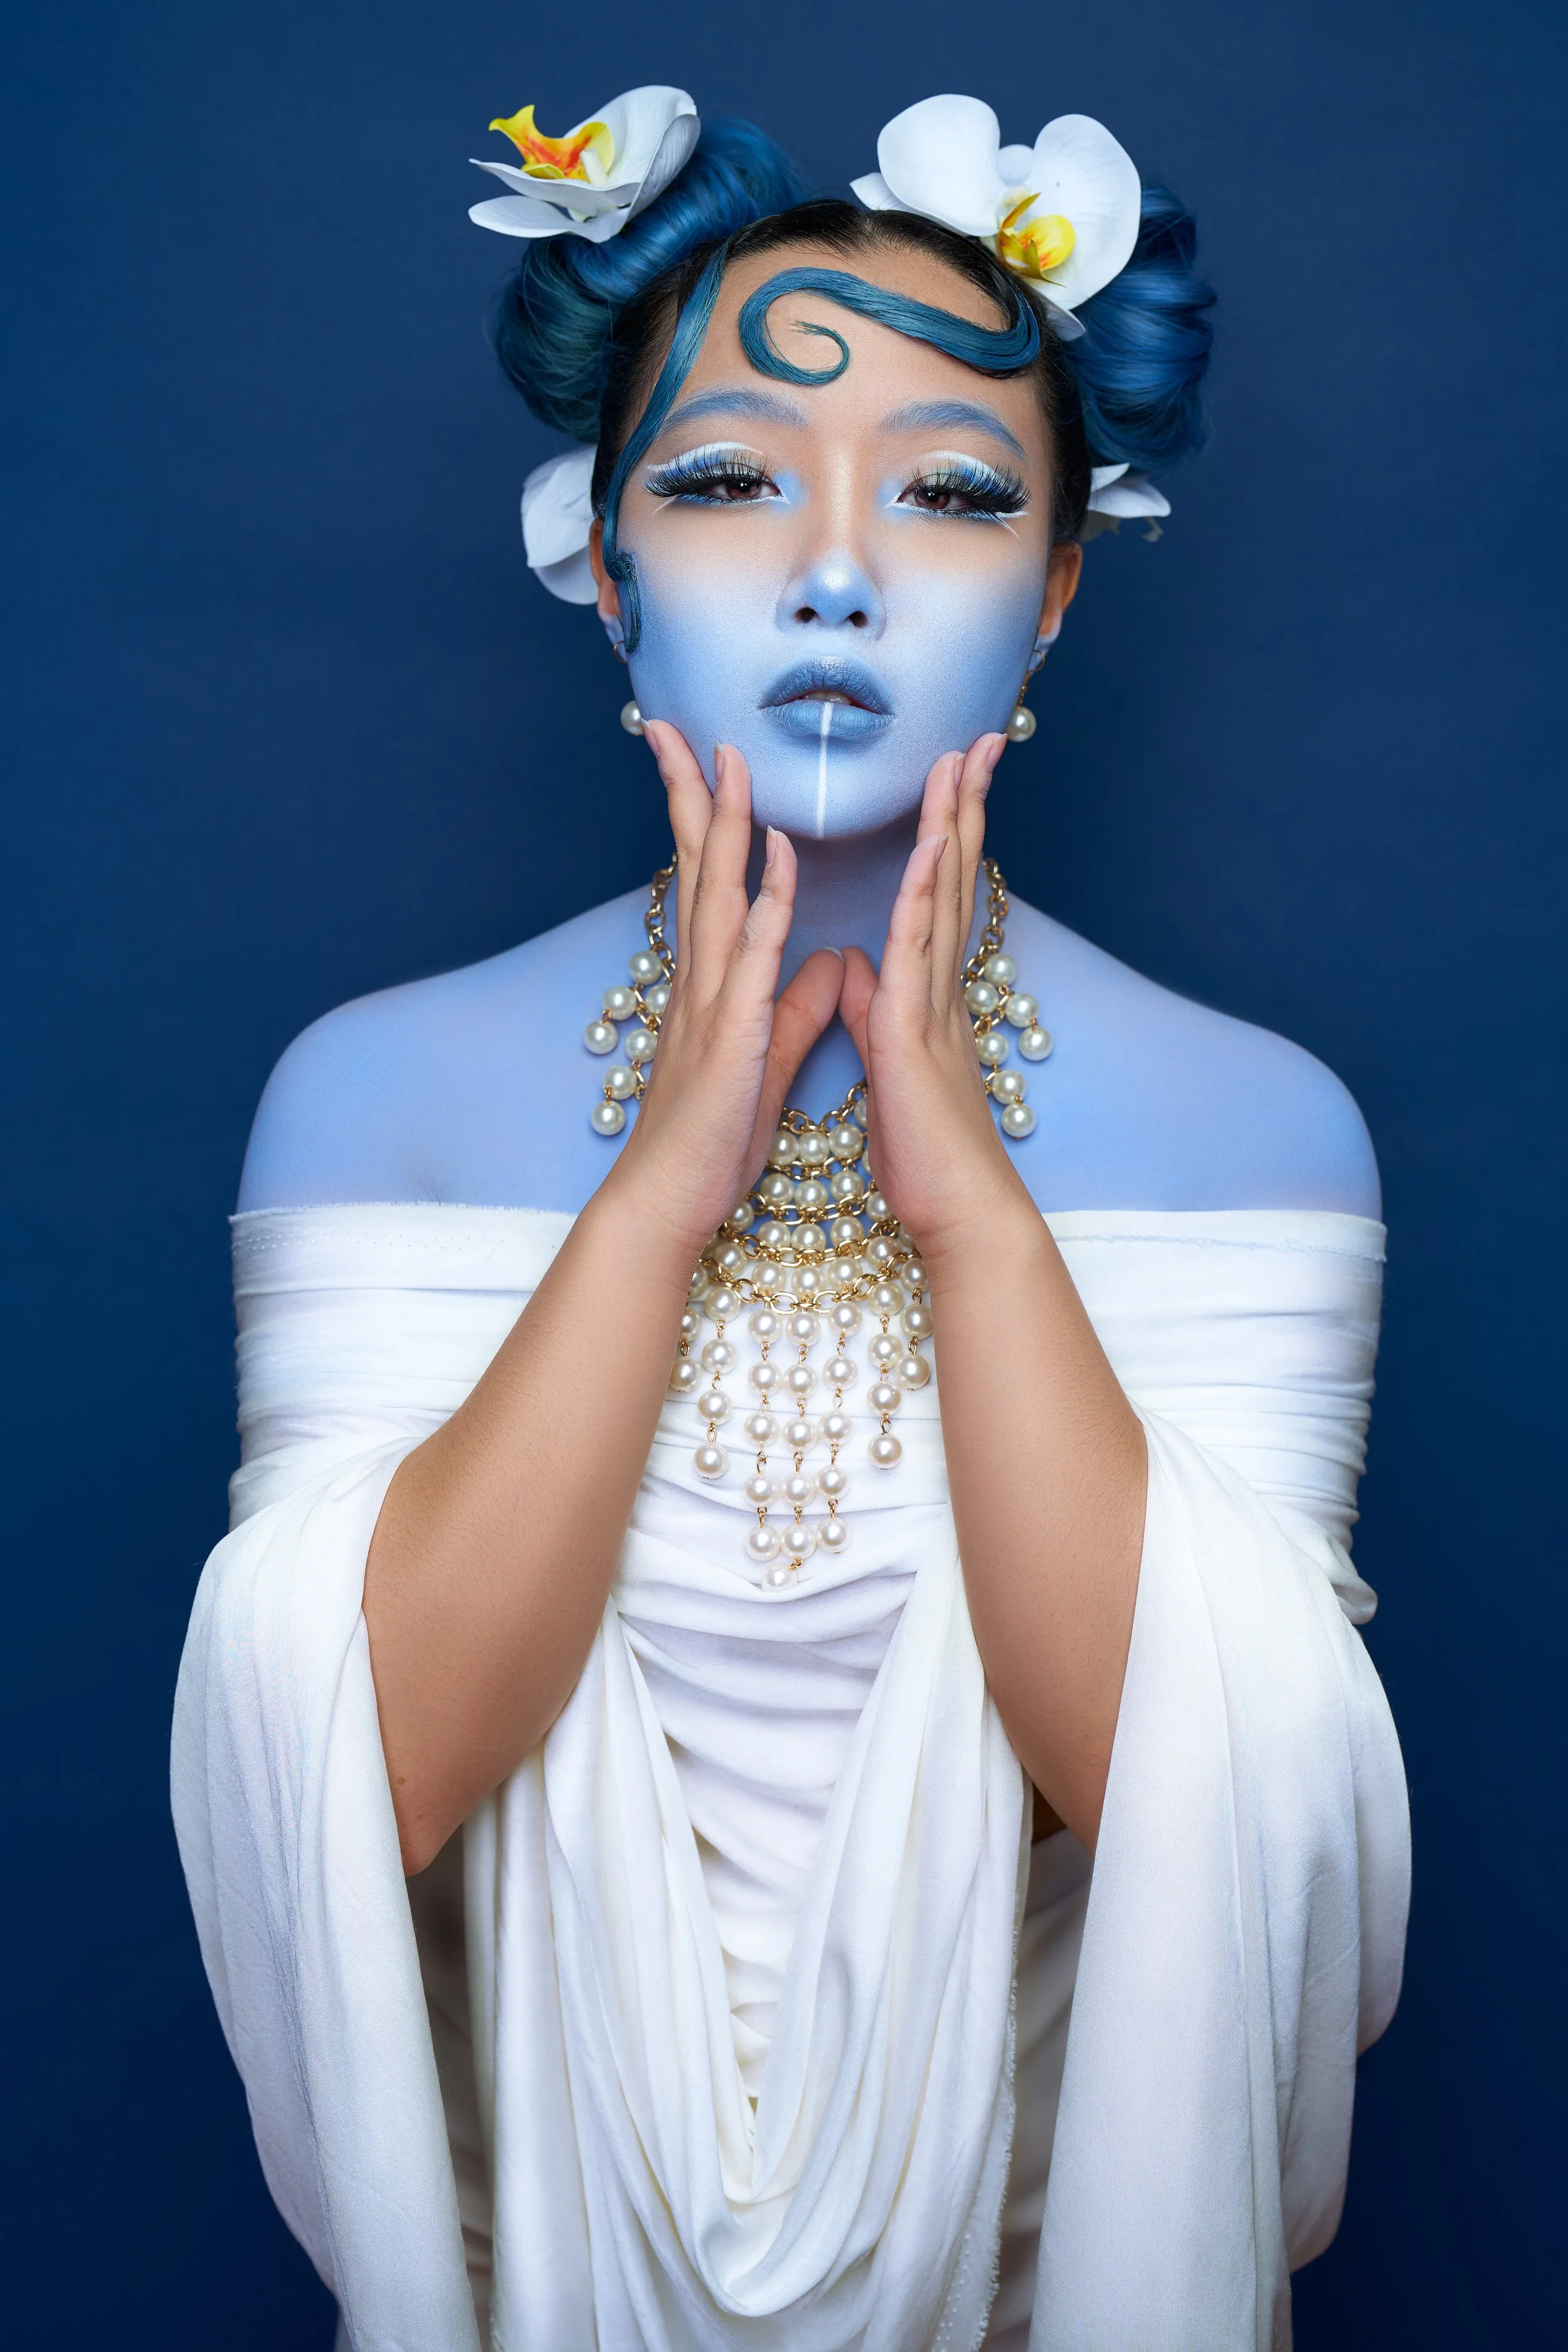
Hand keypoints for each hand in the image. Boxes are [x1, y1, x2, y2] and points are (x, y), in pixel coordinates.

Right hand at [611, 722, 842, 1260]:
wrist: (671, 1199)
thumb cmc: (712, 1136)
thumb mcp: (766, 1056)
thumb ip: (794, 1003)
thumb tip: (825, 962)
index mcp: (713, 982)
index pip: (708, 883)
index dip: (707, 819)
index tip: (706, 760)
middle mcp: (703, 978)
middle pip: (696, 867)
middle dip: (692, 793)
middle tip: (681, 727)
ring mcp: (712, 1002)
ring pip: (718, 895)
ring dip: (724, 825)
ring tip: (730, 761)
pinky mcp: (731, 1035)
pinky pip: (751, 958)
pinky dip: (764, 904)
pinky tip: (776, 859)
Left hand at [837, 734, 1024, 1265]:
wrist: (960, 1211)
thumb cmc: (925, 1153)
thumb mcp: (884, 1066)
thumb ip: (867, 1010)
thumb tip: (851, 970)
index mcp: (925, 995)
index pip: (931, 898)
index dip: (940, 836)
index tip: (946, 779)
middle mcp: (938, 988)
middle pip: (949, 879)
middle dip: (960, 807)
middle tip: (973, 740)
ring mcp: (934, 1004)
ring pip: (941, 898)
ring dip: (950, 826)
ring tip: (957, 760)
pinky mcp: (917, 1031)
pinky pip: (920, 952)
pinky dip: (924, 895)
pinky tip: (933, 846)